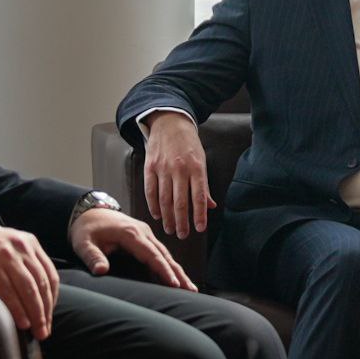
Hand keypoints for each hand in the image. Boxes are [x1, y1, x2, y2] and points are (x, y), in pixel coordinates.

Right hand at [0, 223, 61, 336]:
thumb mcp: (7, 248)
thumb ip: (23, 264)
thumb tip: (36, 296)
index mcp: (29, 243)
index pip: (50, 274)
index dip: (52, 299)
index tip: (49, 316)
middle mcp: (21, 247)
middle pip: (42, 284)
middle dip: (46, 311)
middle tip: (44, 331)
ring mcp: (5, 256)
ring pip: (29, 289)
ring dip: (35, 313)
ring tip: (36, 331)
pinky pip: (8, 292)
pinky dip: (17, 309)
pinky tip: (21, 322)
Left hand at [71, 207, 196, 290]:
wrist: (87, 212)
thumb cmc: (86, 229)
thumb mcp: (83, 243)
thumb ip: (92, 256)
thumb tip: (101, 271)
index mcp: (130, 233)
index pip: (151, 255)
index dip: (163, 270)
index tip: (174, 284)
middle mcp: (142, 232)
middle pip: (165, 255)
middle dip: (178, 273)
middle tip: (191, 290)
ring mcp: (145, 234)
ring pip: (165, 254)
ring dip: (177, 271)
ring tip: (189, 288)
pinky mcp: (145, 238)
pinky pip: (160, 253)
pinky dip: (170, 265)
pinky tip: (176, 277)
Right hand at [143, 111, 214, 235]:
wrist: (170, 123)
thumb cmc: (189, 144)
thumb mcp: (202, 161)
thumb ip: (204, 185)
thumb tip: (210, 207)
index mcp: (196, 168)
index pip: (198, 196)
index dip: (199, 215)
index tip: (200, 229)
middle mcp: (179, 169)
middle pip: (179, 202)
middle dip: (181, 221)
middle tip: (183, 235)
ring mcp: (163, 168)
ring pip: (164, 199)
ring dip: (167, 217)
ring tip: (170, 229)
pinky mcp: (149, 167)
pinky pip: (150, 190)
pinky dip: (153, 205)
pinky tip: (157, 215)